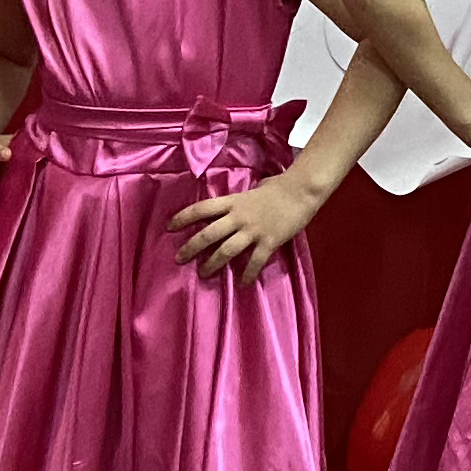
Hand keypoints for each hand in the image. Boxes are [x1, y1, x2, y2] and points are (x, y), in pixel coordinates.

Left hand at [174, 174, 322, 281]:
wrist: (301, 190)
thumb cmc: (279, 187)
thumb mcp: (253, 189)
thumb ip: (241, 200)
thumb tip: (236, 205)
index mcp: (233, 202)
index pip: (201, 208)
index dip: (183, 217)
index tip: (169, 227)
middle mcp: (238, 216)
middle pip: (208, 234)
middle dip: (191, 247)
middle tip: (179, 258)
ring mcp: (253, 230)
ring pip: (226, 250)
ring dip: (213, 263)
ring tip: (204, 274)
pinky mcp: (268, 241)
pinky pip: (254, 261)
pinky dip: (247, 274)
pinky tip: (242, 283)